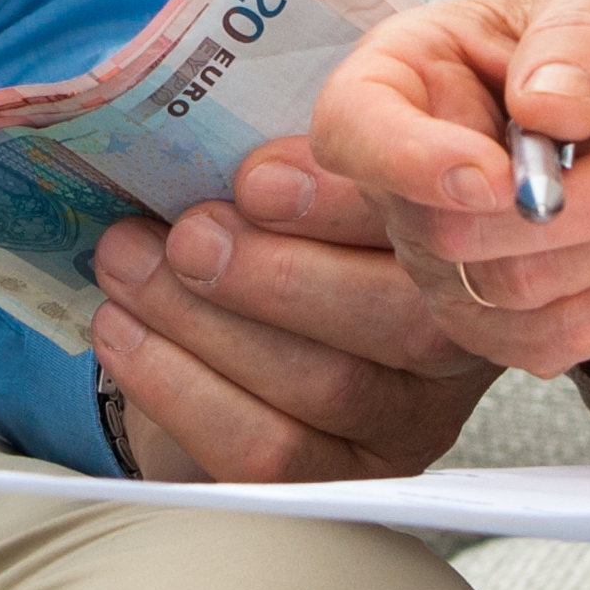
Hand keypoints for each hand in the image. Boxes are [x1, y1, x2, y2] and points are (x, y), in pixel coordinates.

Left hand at [81, 156, 497, 482]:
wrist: (215, 303)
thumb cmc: (270, 210)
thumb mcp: (299, 150)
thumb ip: (310, 132)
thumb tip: (242, 108)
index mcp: (467, 241)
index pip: (436, 229)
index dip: (346, 204)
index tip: (256, 177)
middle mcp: (461, 344)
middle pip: (396, 320)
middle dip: (271, 273)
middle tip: (186, 233)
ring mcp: (408, 424)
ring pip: (326, 386)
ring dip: (206, 321)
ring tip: (127, 266)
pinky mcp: (336, 482)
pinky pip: (265, 450)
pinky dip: (178, 385)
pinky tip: (122, 331)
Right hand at [298, 0, 589, 379]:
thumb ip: (583, 30)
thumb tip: (546, 108)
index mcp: (402, 75)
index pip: (351, 128)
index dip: (405, 160)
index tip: (494, 174)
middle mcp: (404, 180)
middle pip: (450, 230)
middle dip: (586, 202)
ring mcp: (441, 264)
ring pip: (515, 290)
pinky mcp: (496, 325)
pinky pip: (554, 339)